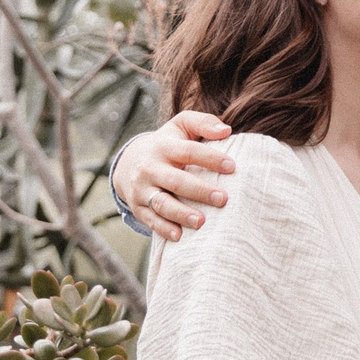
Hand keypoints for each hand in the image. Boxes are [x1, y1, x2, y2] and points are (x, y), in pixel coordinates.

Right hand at [114, 111, 235, 241]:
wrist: (128, 162)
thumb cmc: (167, 143)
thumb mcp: (181, 126)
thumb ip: (203, 123)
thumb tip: (226, 130)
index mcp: (164, 147)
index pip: (189, 151)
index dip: (210, 158)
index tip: (232, 167)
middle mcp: (150, 168)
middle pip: (176, 180)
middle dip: (199, 190)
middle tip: (223, 199)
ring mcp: (142, 189)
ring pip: (161, 203)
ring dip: (181, 214)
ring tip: (201, 221)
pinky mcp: (138, 207)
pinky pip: (150, 220)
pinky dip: (163, 229)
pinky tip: (179, 236)